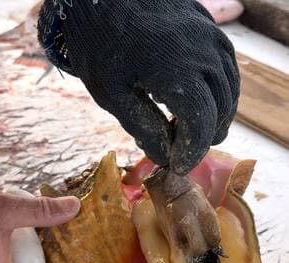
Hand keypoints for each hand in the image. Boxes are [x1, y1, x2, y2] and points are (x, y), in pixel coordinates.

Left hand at [38, 0, 238, 174]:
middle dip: (202, 138)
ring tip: (187, 129)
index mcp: (178, 71)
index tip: (179, 166)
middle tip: (179, 149)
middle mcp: (205, 53)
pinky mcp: (211, 30)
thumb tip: (165, 157)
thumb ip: (144, 128)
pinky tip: (198, 100)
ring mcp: (212, 38)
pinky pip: (227, 70)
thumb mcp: (112, 93)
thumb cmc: (98, 42)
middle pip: (221, 112)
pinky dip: (217, 93)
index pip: (202, 125)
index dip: (193, 152)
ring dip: (213, 117)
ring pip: (229, 93)